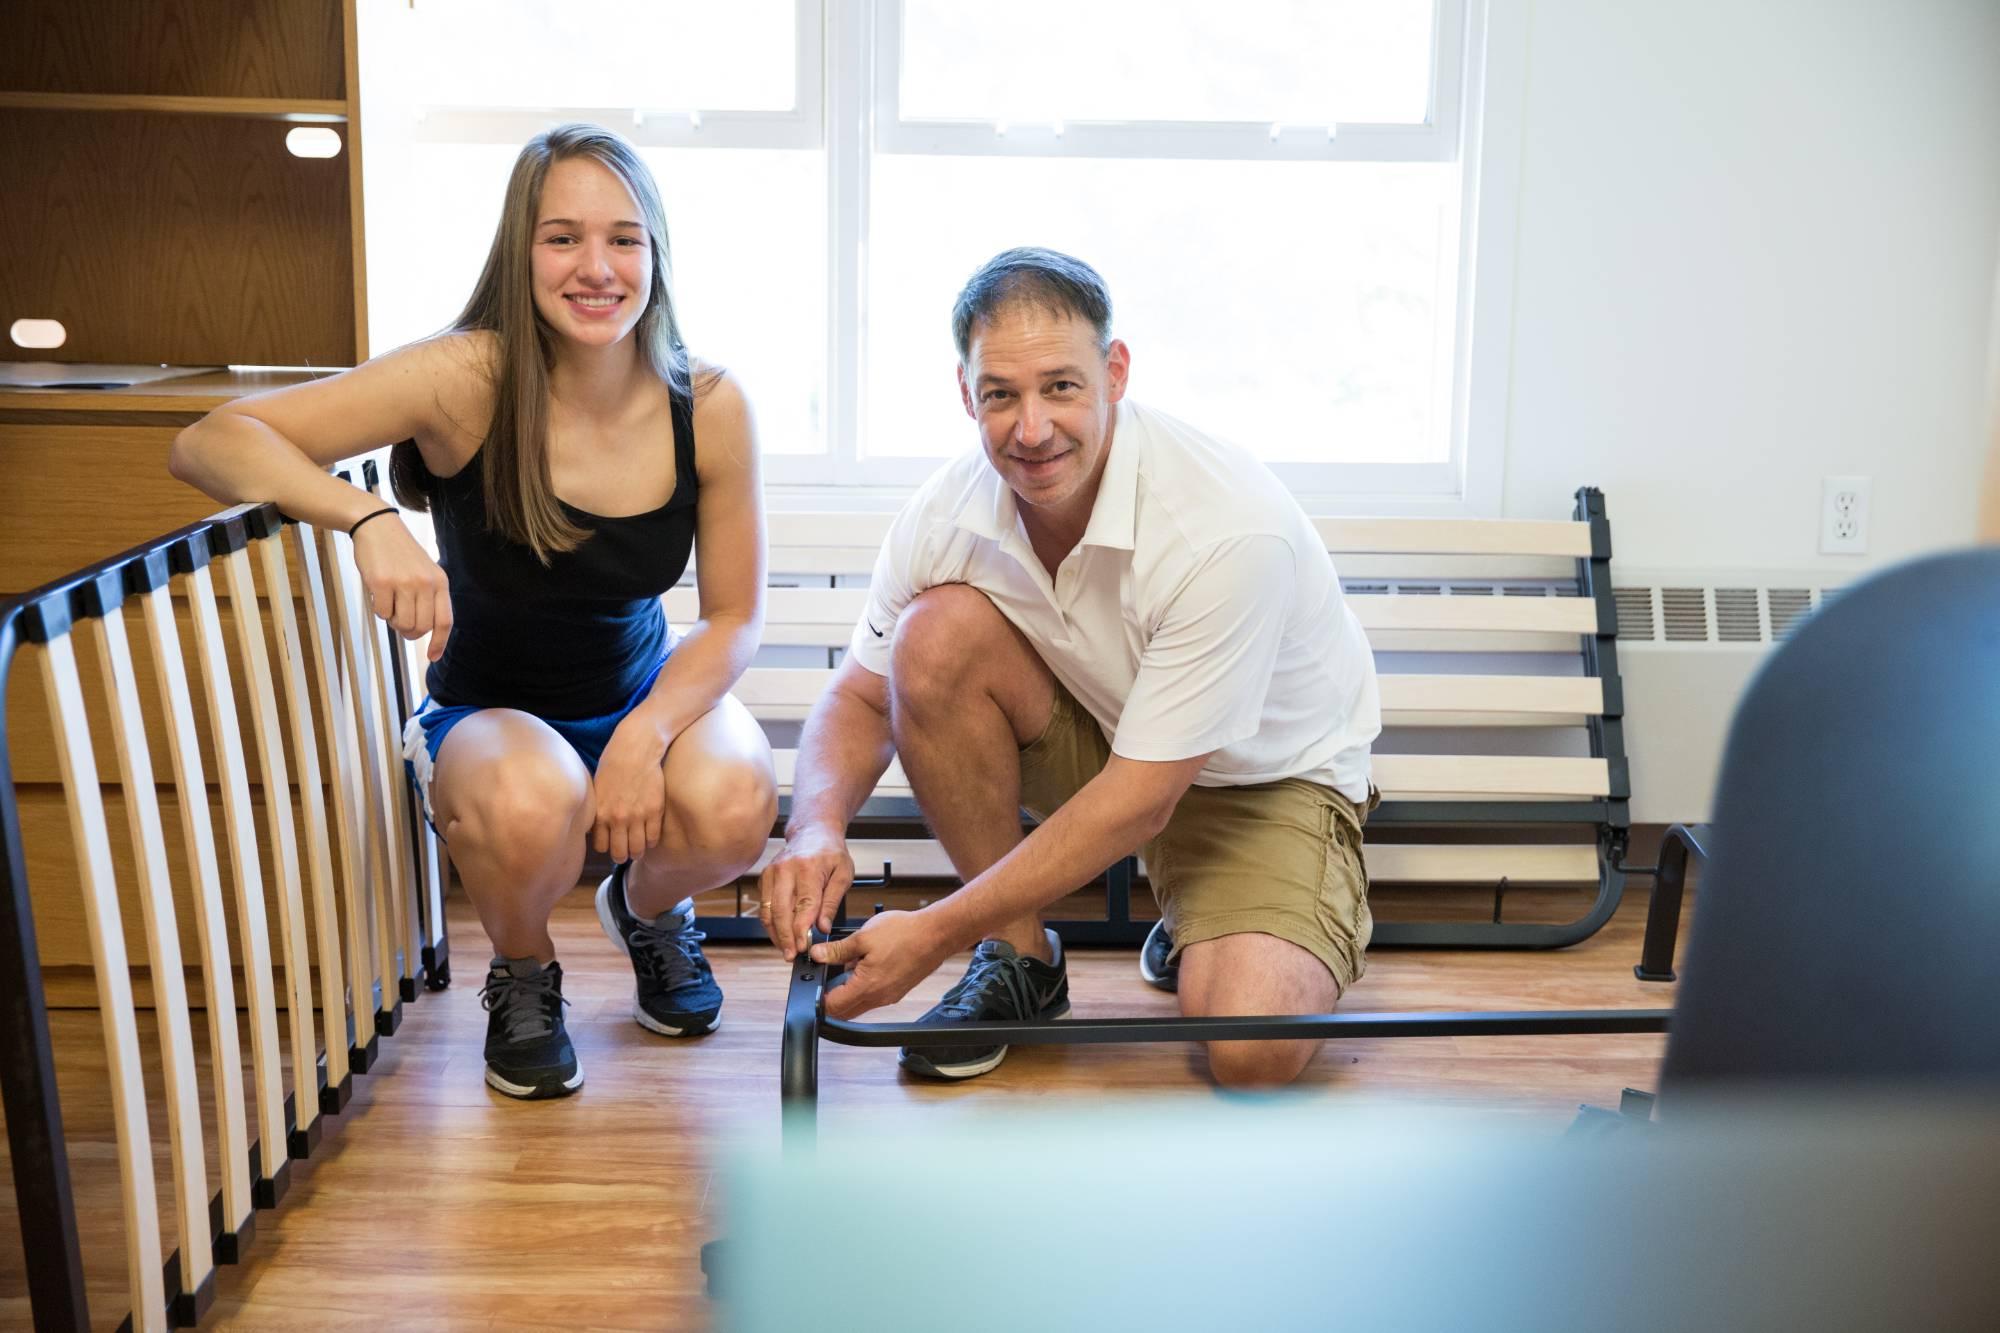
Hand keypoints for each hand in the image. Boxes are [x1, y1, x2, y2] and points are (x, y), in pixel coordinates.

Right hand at [352, 511, 453, 660]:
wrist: (377, 526)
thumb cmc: (400, 554)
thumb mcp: (424, 572)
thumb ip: (428, 598)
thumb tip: (423, 631)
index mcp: (440, 582)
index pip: (444, 621)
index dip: (439, 642)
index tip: (432, 657)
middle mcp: (425, 583)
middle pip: (420, 627)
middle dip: (408, 632)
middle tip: (399, 621)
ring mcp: (404, 583)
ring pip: (401, 624)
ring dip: (393, 620)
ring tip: (389, 603)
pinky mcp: (382, 583)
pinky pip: (381, 613)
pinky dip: (378, 609)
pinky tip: (378, 592)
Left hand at [590, 713, 668, 864]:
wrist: (636, 748)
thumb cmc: (614, 763)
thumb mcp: (598, 788)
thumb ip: (598, 809)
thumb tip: (597, 827)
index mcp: (601, 813)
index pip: (601, 846)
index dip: (607, 846)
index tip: (611, 841)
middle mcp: (618, 818)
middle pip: (619, 853)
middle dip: (622, 854)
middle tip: (626, 850)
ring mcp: (638, 816)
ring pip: (638, 849)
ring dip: (638, 850)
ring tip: (639, 845)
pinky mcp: (655, 811)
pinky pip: (654, 838)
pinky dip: (652, 841)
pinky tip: (650, 834)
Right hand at [758, 826, 852, 959]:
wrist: (813, 832)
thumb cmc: (831, 852)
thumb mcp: (843, 874)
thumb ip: (832, 902)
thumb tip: (823, 927)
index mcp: (808, 867)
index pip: (804, 905)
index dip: (802, 929)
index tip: (804, 946)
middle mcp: (786, 869)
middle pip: (781, 910)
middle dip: (786, 936)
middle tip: (792, 955)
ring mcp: (772, 872)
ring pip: (768, 910)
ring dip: (775, 933)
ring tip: (785, 950)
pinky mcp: (765, 877)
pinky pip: (764, 905)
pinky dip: (770, 923)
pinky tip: (780, 934)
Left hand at [808, 910, 953, 1020]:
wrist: (936, 934)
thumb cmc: (905, 934)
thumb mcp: (863, 937)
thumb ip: (837, 951)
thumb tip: (817, 955)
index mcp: (867, 987)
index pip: (834, 1006)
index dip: (819, 999)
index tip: (815, 986)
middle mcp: (879, 998)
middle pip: (846, 1011)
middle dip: (833, 999)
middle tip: (828, 977)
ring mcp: (890, 996)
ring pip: (860, 1005)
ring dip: (849, 992)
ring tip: (851, 966)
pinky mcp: (898, 991)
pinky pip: (874, 997)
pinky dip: (865, 988)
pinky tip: (867, 966)